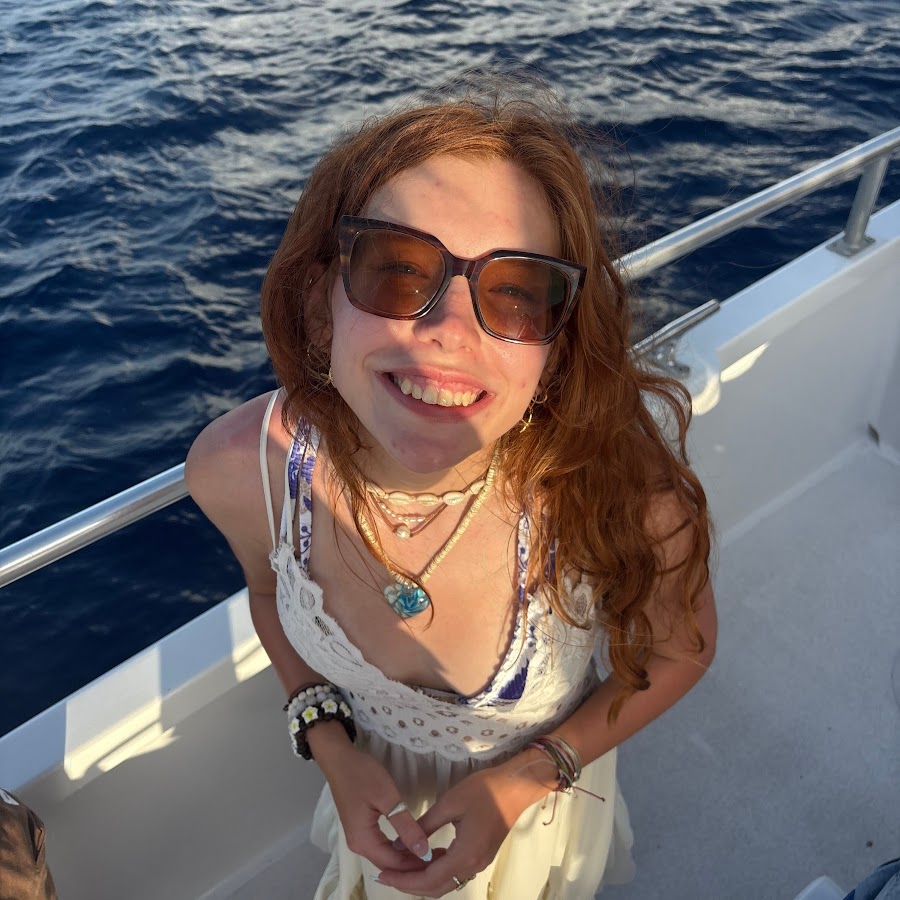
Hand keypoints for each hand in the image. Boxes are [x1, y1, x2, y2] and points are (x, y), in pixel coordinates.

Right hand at [319, 739, 432, 872]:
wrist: (339, 759)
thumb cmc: (362, 775)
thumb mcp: (387, 797)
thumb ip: (405, 826)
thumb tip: (424, 851)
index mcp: (363, 841)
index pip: (394, 865)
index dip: (418, 865)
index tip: (442, 860)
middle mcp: (359, 845)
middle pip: (389, 864)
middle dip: (414, 864)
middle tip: (441, 857)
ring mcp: (359, 837)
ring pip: (386, 856)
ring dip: (408, 857)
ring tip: (432, 852)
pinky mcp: (362, 828)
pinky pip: (382, 846)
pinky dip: (399, 848)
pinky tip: (414, 843)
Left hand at [375, 756, 552, 896]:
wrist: (515, 786)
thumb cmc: (483, 791)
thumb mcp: (449, 803)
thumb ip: (424, 825)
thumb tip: (399, 843)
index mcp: (465, 855)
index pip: (429, 879)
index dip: (404, 881)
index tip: (383, 875)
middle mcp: (473, 865)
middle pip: (437, 887)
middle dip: (410, 884)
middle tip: (386, 875)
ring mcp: (479, 862)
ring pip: (446, 882)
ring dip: (423, 878)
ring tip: (401, 866)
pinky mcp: (481, 855)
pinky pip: (455, 872)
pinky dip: (437, 870)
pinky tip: (425, 856)